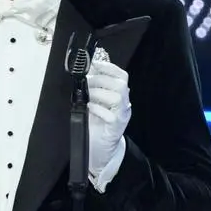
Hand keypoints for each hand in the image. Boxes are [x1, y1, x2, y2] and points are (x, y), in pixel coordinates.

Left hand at [87, 56, 130, 177]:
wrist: (101, 147)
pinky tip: (89, 108)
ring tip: (87, 96)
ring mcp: (122, 114)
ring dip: (98, 93)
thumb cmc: (97, 123)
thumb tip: (86, 71)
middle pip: (120, 84)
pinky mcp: (116, 127)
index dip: (110, 67)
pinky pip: (110, 115)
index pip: (122, 75)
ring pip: (117, 97)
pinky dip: (98, 109)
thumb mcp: (95, 102)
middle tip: (86, 82)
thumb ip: (94, 88)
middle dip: (100, 80)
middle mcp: (124, 103)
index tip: (95, 64)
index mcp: (120, 94)